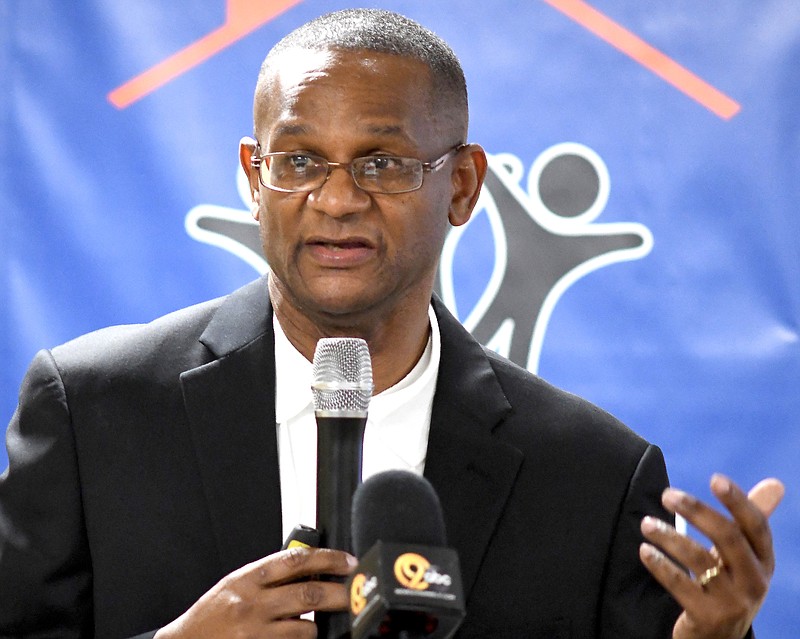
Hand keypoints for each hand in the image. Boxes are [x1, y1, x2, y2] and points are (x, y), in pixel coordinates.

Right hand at [154, 546, 355, 637]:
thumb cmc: (211, 615)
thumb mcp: (236, 584)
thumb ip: (268, 576)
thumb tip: (309, 569)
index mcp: (248, 579)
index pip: (296, 560)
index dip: (327, 558)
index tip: (347, 561)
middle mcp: (253, 604)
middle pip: (308, 594)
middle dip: (338, 593)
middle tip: (353, 593)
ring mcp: (256, 633)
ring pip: (306, 627)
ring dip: (316, 626)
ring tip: (313, 624)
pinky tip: (297, 638)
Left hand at [639, 474, 783, 638]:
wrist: (720, 637)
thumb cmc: (730, 584)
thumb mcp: (745, 556)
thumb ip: (752, 520)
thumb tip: (775, 483)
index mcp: (764, 561)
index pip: (756, 526)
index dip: (739, 501)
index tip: (715, 479)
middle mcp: (754, 581)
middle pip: (727, 537)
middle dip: (696, 511)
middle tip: (667, 494)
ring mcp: (732, 601)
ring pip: (699, 560)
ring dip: (669, 537)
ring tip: (646, 523)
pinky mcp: (708, 616)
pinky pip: (680, 585)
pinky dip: (660, 565)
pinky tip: (644, 551)